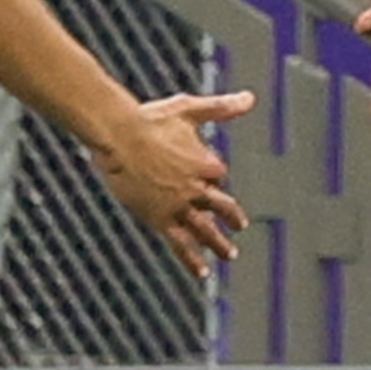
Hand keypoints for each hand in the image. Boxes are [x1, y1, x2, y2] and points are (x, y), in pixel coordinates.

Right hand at [87, 88, 254, 265]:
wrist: (119, 136)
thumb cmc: (151, 120)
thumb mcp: (190, 109)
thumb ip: (222, 108)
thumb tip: (250, 98)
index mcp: (206, 162)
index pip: (216, 174)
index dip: (209, 174)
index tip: (203, 174)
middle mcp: (197, 187)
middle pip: (221, 205)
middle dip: (232, 216)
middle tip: (241, 226)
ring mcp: (180, 205)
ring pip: (206, 230)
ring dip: (219, 243)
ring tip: (230, 255)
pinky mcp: (161, 218)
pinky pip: (181, 244)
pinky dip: (192, 259)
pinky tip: (202, 271)